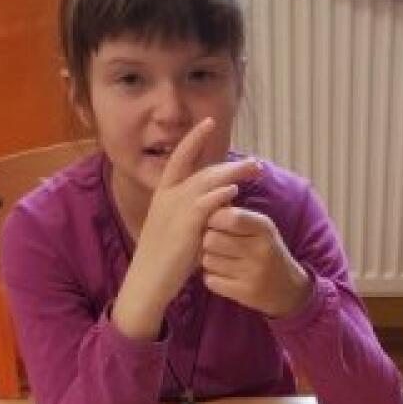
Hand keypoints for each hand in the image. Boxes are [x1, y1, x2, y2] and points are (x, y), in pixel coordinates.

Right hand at [113, 119, 257, 339]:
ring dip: (234, 173)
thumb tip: (220, 201)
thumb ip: (196, 212)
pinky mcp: (185, 225)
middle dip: (230, 164)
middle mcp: (168, 196)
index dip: (193, 139)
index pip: (179, 158)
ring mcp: (175, 209)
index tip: (209, 122)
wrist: (147, 281)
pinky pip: (206, 203)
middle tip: (255, 163)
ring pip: (207, 182)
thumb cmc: (163, 260)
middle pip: (202, 170)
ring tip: (256, 169)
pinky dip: (221, 194)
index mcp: (163, 195)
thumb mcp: (177, 229)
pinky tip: (235, 190)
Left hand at [201, 206, 310, 317]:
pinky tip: (225, 275)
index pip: (228, 217)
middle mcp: (260, 251)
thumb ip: (236, 215)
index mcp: (265, 229)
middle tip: (218, 244)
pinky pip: (210, 280)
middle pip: (211, 239)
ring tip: (224, 260)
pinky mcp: (244, 294)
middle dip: (209, 240)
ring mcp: (252, 274)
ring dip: (210, 259)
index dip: (214, 219)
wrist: (288, 289)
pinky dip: (212, 277)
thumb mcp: (261, 228)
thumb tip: (206, 204)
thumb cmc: (267, 251)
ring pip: (208, 260)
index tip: (217, 224)